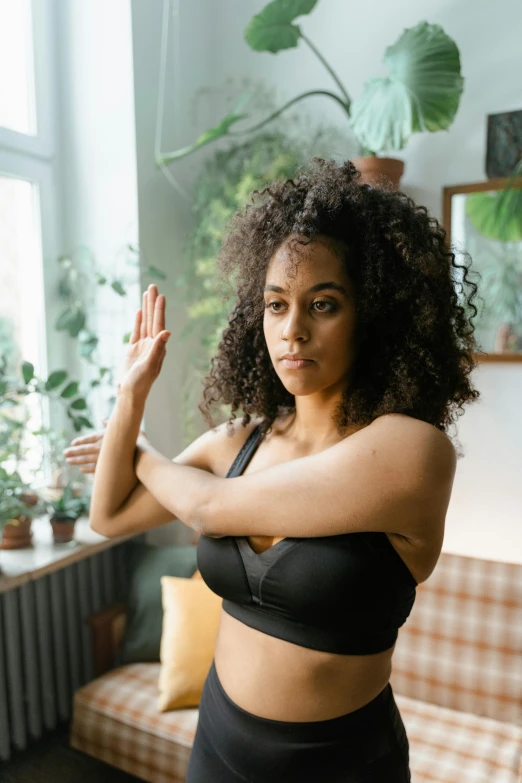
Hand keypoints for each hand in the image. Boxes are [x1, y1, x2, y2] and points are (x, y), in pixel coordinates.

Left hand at [63, 418, 147, 473]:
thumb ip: (111, 424)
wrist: (143, 458)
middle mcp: (101, 447)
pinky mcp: (107, 468)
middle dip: (73, 451)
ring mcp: (103, 458)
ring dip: (76, 460)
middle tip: (64, 453)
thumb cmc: (137, 442)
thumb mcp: (126, 430)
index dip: (80, 440)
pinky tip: (81, 470)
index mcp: (105, 437)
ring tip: (68, 461)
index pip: (89, 438)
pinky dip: (87, 469)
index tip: (73, 443)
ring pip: (86, 459)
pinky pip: (94, 469)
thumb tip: (102, 418)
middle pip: (84, 449)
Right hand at [117, 284, 170, 402]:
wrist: (129, 394)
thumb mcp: (149, 365)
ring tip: (146, 293)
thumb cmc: (140, 382)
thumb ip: (157, 348)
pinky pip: (136, 331)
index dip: (159, 310)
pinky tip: (138, 311)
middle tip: (153, 286)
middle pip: (152, 320)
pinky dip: (138, 321)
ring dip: (145, 309)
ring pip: (144, 323)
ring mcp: (142, 346)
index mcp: (158, 347)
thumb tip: (167, 332)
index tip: (160, 296)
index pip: (159, 324)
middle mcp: (152, 344)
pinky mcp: (133, 350)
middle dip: (152, 303)